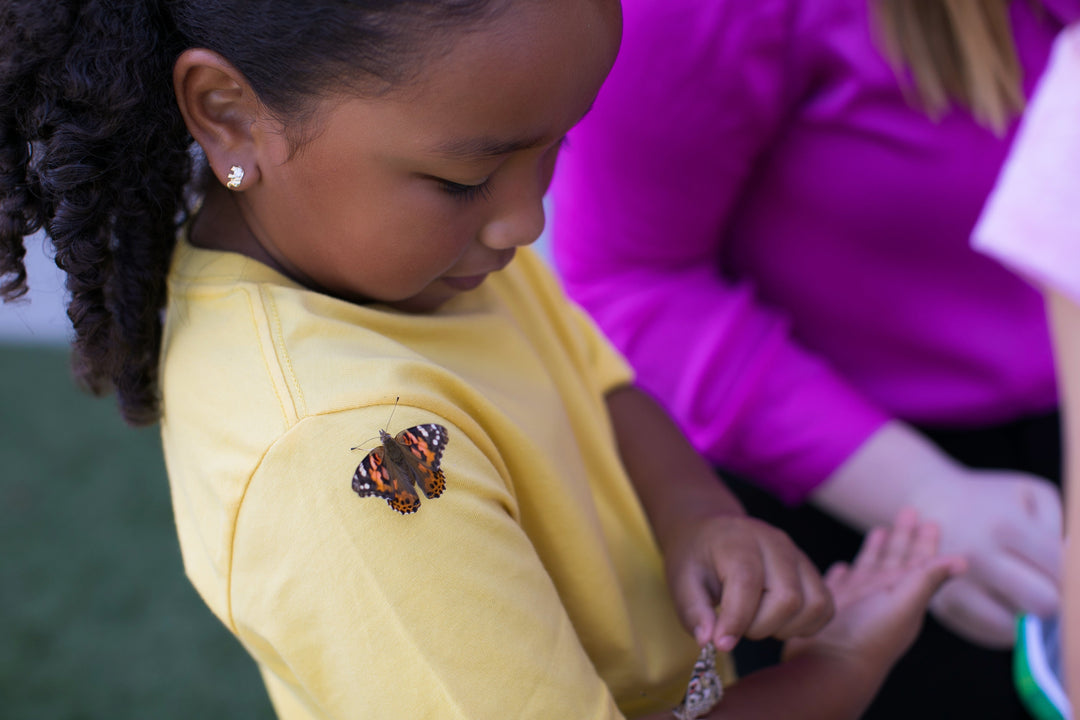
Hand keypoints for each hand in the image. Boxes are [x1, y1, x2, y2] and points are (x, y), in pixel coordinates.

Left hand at [664, 514, 832, 651]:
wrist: (712, 533)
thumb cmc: (696, 558)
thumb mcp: (680, 581)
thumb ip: (693, 611)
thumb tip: (709, 641)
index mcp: (736, 539)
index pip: (748, 582)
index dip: (737, 620)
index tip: (721, 643)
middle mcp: (774, 542)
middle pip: (788, 598)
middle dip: (760, 626)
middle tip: (737, 625)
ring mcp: (797, 554)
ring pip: (813, 604)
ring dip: (785, 628)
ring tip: (757, 621)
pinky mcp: (810, 569)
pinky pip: (825, 605)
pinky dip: (806, 624)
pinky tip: (777, 621)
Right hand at [783, 509, 964, 672]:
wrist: (830, 664)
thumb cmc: (870, 637)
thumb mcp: (903, 604)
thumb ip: (928, 579)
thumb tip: (964, 559)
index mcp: (904, 593)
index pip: (920, 561)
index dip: (926, 541)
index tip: (930, 520)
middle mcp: (882, 595)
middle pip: (896, 558)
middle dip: (904, 535)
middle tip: (909, 511)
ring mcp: (857, 599)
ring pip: (870, 567)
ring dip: (876, 549)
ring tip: (880, 530)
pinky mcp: (833, 603)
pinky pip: (841, 582)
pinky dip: (844, 572)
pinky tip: (844, 566)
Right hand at [911, 469, 1061, 647]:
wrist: (925, 502)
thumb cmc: (987, 499)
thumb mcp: (1029, 493)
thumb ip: (1059, 525)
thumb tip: (1072, 569)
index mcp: (1004, 525)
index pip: (1061, 571)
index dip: (1073, 578)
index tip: (1067, 575)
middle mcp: (977, 556)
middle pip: (1043, 603)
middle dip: (1053, 598)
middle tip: (1046, 586)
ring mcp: (955, 583)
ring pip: (1016, 627)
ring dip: (1027, 616)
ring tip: (1022, 594)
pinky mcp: (943, 604)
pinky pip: (990, 634)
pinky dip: (1005, 626)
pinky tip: (1003, 603)